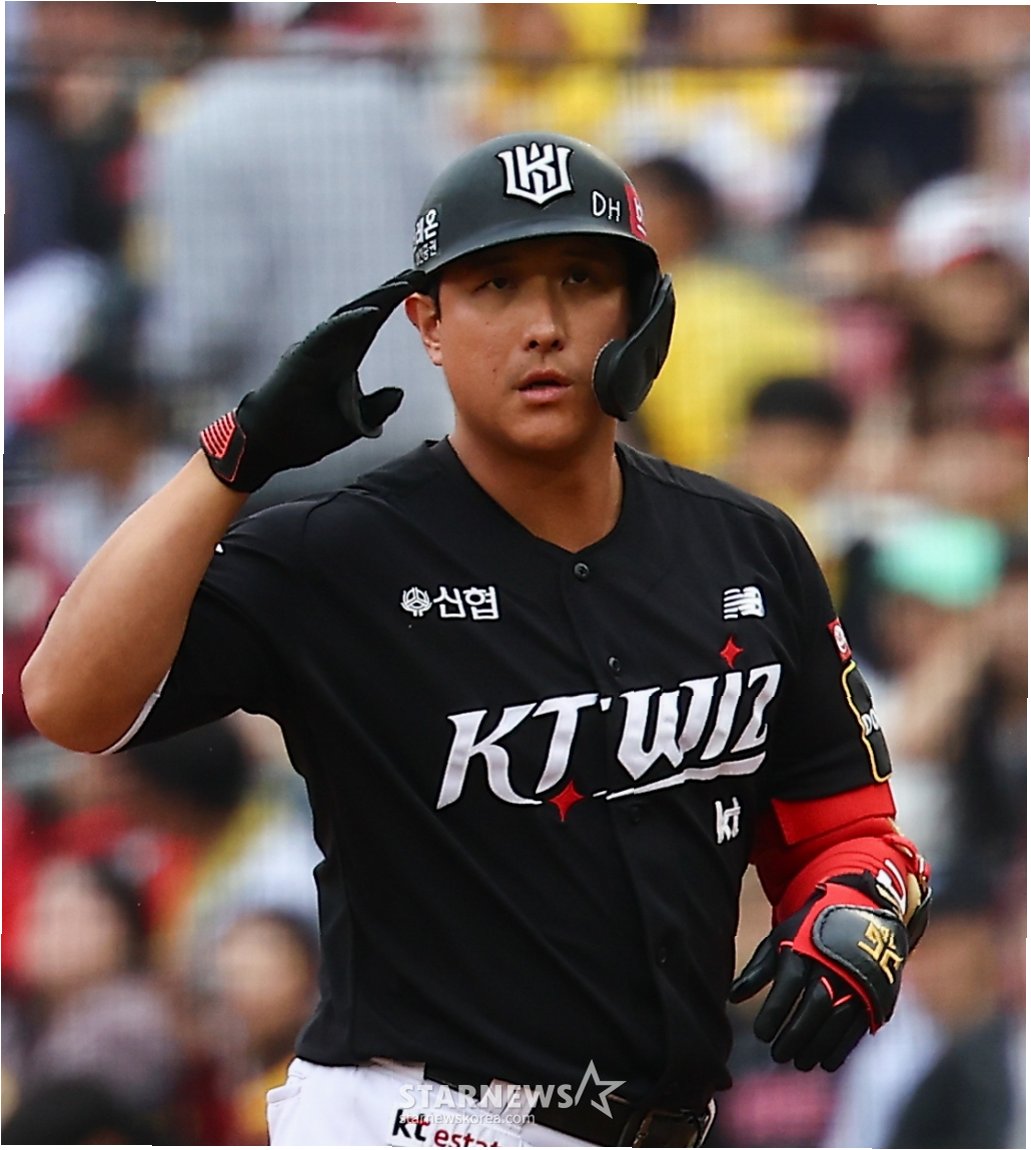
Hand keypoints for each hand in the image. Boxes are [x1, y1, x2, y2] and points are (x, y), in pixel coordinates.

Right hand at [200, 269, 425, 491]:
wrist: (272, 444)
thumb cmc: (308, 432)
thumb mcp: (356, 421)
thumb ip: (378, 407)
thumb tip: (399, 392)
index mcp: (345, 356)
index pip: (374, 322)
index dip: (395, 303)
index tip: (421, 287)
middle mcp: (331, 346)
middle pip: (365, 311)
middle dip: (391, 291)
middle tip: (417, 272)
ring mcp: (316, 348)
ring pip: (349, 316)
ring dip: (376, 298)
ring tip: (403, 284)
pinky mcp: (303, 356)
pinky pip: (329, 333)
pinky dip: (351, 321)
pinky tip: (373, 311)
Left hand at [728, 874, 914, 1071]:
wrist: (861, 909)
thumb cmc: (810, 929)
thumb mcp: (782, 937)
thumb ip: (759, 968)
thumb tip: (732, 997)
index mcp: (806, 947)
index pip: (788, 984)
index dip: (774, 1011)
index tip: (760, 1035)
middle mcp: (834, 963)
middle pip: (815, 1005)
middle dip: (795, 1033)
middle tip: (778, 1054)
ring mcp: (858, 979)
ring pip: (837, 1019)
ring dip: (816, 1046)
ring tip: (799, 1063)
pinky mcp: (874, 993)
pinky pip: (858, 1025)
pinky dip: (841, 1047)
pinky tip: (825, 1062)